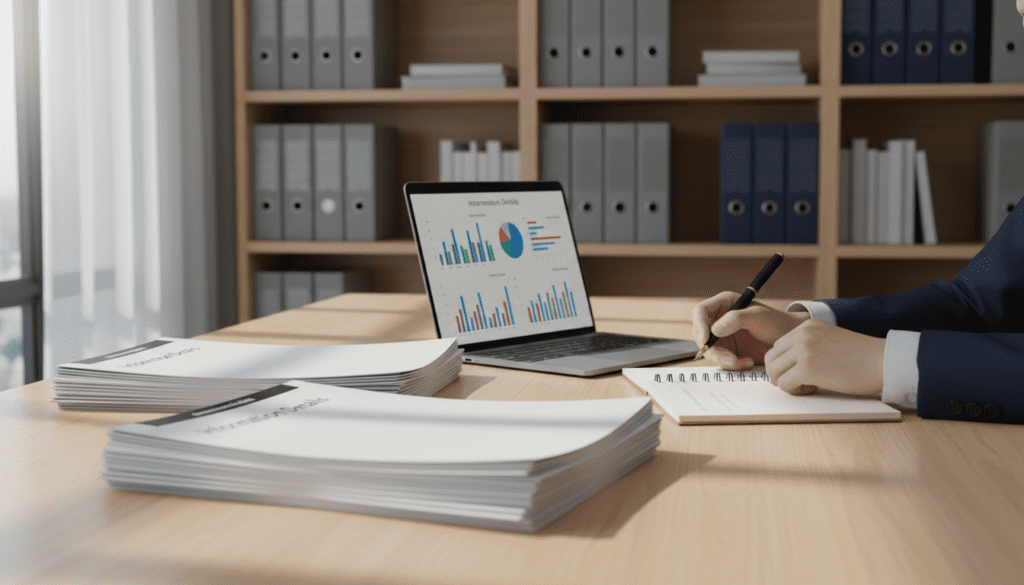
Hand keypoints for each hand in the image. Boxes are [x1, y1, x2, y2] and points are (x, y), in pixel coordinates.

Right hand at [692, 291, 809, 369]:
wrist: (788, 340)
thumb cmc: (776, 323)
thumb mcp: (758, 317)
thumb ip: (736, 319)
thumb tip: (714, 329)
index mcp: (724, 304)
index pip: (700, 311)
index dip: (699, 324)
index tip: (706, 339)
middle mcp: (719, 320)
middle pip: (701, 334)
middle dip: (712, 349)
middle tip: (729, 359)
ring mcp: (722, 337)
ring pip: (709, 350)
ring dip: (723, 360)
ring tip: (743, 362)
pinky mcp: (728, 351)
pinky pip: (720, 360)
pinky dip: (731, 365)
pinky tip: (747, 362)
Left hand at [764, 319, 884, 395]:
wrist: (883, 361)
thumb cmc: (861, 357)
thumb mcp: (830, 340)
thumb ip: (809, 346)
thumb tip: (788, 365)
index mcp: (807, 326)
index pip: (778, 346)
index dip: (785, 363)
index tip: (800, 372)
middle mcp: (802, 334)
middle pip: (771, 358)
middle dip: (779, 373)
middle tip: (797, 382)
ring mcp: (803, 350)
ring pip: (773, 371)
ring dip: (785, 383)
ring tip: (804, 386)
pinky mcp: (806, 368)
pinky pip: (784, 384)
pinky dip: (793, 391)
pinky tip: (810, 389)